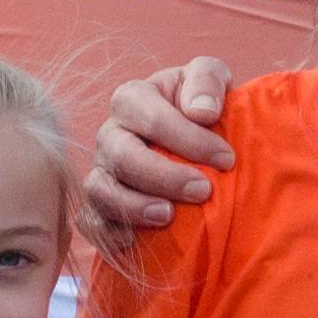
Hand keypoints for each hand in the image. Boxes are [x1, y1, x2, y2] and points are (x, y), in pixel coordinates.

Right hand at [82, 59, 238, 236]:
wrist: (195, 140)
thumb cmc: (200, 106)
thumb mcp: (210, 78)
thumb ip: (207, 80)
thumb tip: (201, 112)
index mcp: (133, 99)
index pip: (151, 117)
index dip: (188, 139)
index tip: (226, 159)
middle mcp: (111, 134)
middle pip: (122, 156)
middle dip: (163, 176)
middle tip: (203, 190)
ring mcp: (102, 171)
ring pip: (101, 190)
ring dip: (134, 206)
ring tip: (168, 216)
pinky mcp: (100, 205)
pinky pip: (90, 222)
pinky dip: (107, 233)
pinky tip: (134, 239)